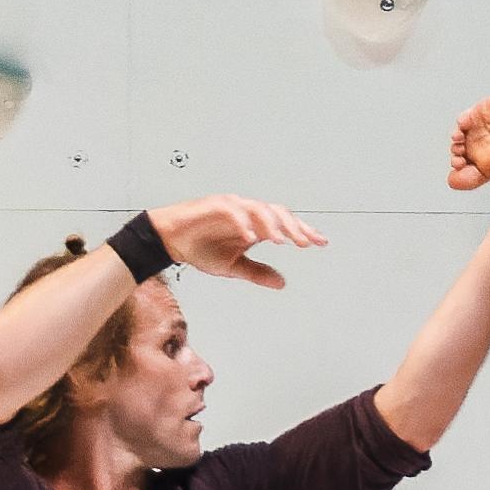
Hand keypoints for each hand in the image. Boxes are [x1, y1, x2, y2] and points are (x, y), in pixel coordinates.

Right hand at [153, 196, 323, 290]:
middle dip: (294, 227)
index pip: (285, 224)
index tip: (320, 242)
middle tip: (306, 243)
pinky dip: (244, 223)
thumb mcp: (232, 266)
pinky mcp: (213, 206)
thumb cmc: (200, 248)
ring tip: (282, 241)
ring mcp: (231, 207)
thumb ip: (257, 272)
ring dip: (272, 224)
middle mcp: (247, 212)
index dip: (303, 231)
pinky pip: (233, 211)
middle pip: (278, 213)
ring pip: (259, 209)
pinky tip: (252, 237)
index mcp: (255, 225)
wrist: (169, 240)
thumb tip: (282, 283)